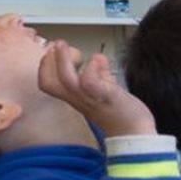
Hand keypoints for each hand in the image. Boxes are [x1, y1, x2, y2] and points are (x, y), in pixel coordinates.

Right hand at [37, 40, 155, 136]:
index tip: (50, 52)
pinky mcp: (106, 97)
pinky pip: (89, 83)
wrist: (136, 134)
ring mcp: (91, 99)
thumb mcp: (106, 92)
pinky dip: (90, 68)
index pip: (49, 85)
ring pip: (66, 80)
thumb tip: (97, 59)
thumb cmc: (122, 115)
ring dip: (63, 60)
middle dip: (47, 62)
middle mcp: (80, 100)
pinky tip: (97, 59)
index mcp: (77, 98)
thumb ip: (101, 75)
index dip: (45, 68)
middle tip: (55, 45)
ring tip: (63, 45)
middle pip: (49, 83)